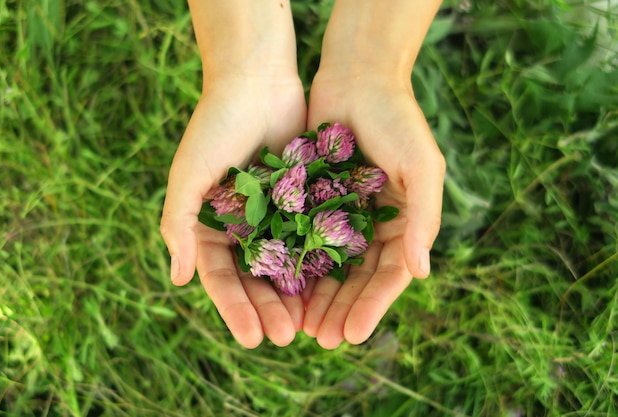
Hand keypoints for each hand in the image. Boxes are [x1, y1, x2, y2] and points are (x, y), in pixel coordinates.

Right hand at [160, 76, 306, 347]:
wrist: (257, 80)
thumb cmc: (216, 125)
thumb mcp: (190, 175)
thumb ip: (180, 224)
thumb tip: (178, 279)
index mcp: (211, 225)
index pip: (221, 278)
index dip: (234, 309)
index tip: (250, 339)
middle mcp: (242, 225)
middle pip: (255, 278)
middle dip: (269, 309)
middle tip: (288, 337)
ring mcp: (274, 214)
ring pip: (287, 264)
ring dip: (296, 295)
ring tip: (311, 324)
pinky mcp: (303, 200)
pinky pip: (311, 237)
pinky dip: (319, 262)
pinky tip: (332, 286)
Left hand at [302, 73, 445, 348]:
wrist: (358, 77)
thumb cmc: (398, 120)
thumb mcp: (422, 168)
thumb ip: (424, 220)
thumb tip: (422, 275)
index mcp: (403, 222)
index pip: (389, 275)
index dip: (372, 307)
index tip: (351, 335)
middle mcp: (372, 224)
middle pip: (356, 278)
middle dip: (340, 310)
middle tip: (321, 340)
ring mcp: (341, 214)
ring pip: (326, 265)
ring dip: (315, 297)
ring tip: (299, 327)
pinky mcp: (312, 199)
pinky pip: (301, 237)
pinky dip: (293, 262)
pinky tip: (279, 287)